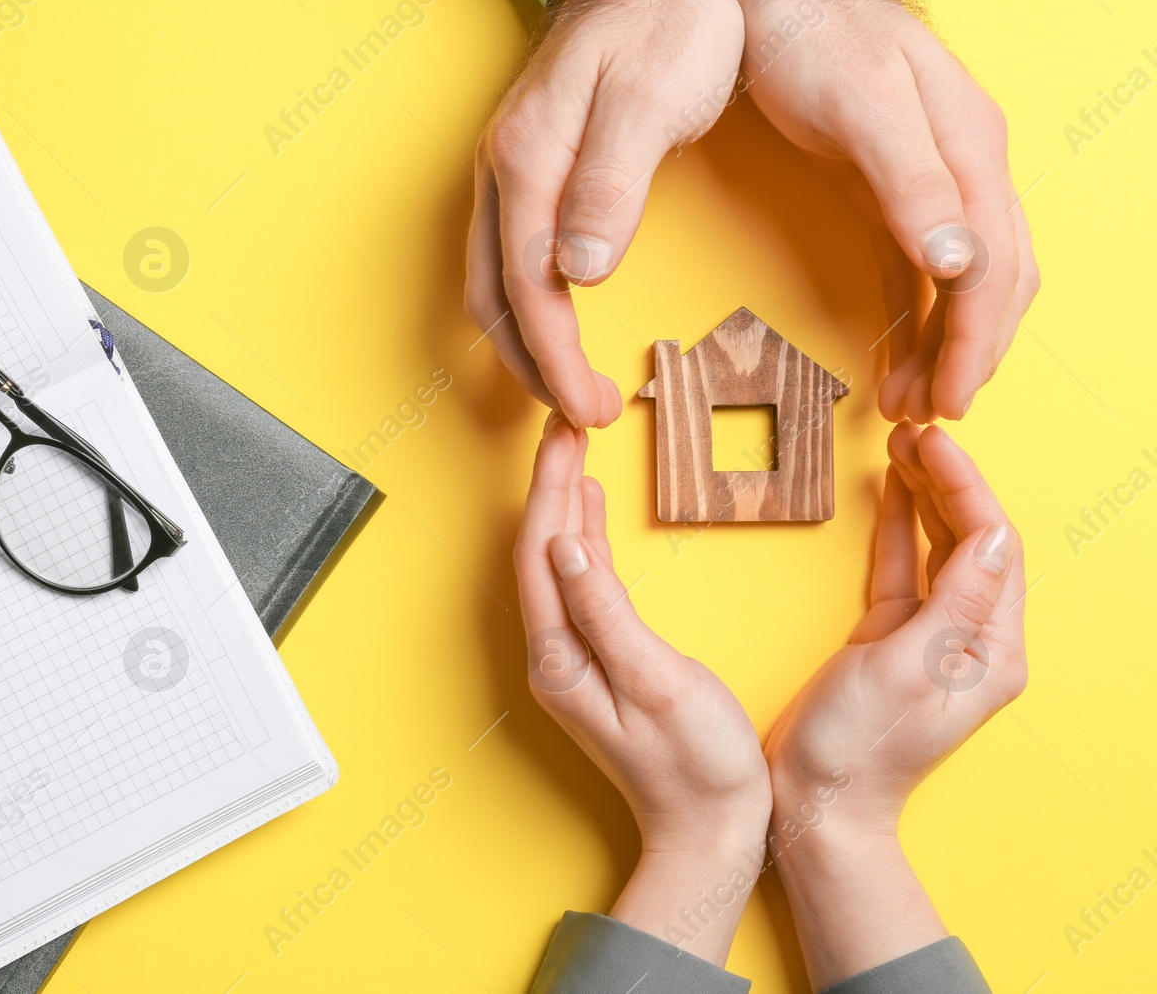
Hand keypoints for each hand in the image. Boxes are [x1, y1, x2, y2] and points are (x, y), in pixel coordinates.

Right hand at [467, 0, 742, 427]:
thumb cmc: (665, 21)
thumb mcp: (651, 98)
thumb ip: (610, 186)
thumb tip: (577, 271)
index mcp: (529, 157)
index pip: (528, 286)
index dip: (554, 357)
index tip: (587, 406)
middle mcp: (504, 167)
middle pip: (492, 296)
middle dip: (531, 366)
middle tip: (579, 415)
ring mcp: (509, 167)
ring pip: (489, 280)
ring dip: (521, 343)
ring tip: (565, 386)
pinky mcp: (527, 166)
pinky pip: (504, 255)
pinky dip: (523, 307)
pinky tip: (556, 321)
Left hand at [515, 417, 769, 963]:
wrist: (714, 830)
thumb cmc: (697, 765)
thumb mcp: (657, 681)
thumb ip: (608, 613)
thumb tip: (567, 547)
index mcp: (561, 658)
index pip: (540, 553)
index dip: (548, 488)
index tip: (561, 433)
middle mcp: (554, 656)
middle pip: (540, 551)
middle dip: (550, 484)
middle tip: (566, 423)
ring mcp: (573, 659)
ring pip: (557, 564)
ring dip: (565, 505)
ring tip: (575, 448)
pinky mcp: (598, 662)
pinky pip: (579, 585)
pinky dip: (584, 539)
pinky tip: (591, 510)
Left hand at [727, 0, 1039, 422]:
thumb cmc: (816, 35)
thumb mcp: (863, 105)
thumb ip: (913, 183)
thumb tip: (960, 264)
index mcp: (968, 149)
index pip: (992, 267)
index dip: (975, 341)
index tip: (950, 400)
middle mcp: (963, 165)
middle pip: (992, 281)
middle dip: (968, 353)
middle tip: (929, 414)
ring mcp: (932, 176)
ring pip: (961, 279)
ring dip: (942, 341)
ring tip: (906, 398)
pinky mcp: (892, 184)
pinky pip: (919, 264)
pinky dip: (915, 312)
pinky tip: (898, 351)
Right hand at [764, 422, 1025, 985]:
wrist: (815, 803)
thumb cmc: (859, 746)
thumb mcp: (908, 667)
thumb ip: (955, 600)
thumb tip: (994, 535)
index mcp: (989, 649)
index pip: (991, 546)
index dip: (964, 488)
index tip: (932, 443)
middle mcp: (969, 640)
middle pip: (969, 540)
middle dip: (946, 482)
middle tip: (912, 432)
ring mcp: (929, 638)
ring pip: (935, 548)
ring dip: (922, 497)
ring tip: (900, 447)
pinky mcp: (889, 639)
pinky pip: (901, 570)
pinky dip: (896, 528)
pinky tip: (887, 491)